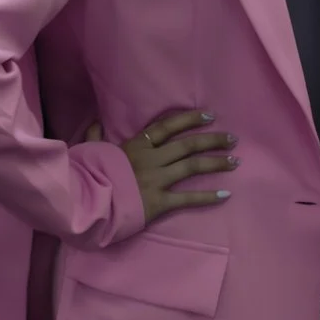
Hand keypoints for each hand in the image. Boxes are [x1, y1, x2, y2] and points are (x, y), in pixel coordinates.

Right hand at [85, 109, 235, 223]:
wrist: (85, 203)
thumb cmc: (87, 176)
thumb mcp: (90, 151)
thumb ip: (96, 137)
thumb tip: (94, 123)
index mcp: (137, 146)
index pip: (168, 127)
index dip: (190, 119)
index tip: (210, 116)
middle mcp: (152, 159)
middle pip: (188, 145)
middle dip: (212, 140)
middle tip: (232, 139)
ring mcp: (157, 180)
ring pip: (192, 166)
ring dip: (215, 162)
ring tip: (234, 161)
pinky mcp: (158, 202)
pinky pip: (187, 198)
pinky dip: (208, 196)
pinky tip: (225, 194)